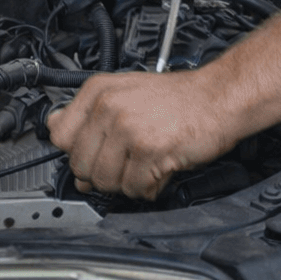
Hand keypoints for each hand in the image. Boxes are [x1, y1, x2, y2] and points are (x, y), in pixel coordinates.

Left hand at [46, 71, 231, 199]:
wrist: (220, 97)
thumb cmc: (180, 98)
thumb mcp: (127, 92)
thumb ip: (92, 115)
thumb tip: (61, 142)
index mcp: (99, 90)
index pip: (59, 136)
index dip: (78, 151)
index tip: (94, 152)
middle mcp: (109, 107)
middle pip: (80, 165)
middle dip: (103, 172)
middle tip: (127, 162)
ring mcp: (128, 128)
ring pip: (104, 181)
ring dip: (126, 182)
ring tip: (145, 164)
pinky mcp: (149, 150)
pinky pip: (133, 189)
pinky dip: (148, 187)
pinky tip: (160, 169)